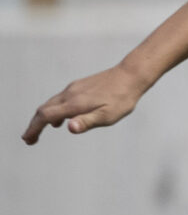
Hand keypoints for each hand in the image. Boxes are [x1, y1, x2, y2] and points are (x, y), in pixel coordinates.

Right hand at [23, 64, 147, 142]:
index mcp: (74, 103)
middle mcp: (70, 94)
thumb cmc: (122, 98)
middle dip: (35, 125)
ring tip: (42, 130)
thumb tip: (69, 128)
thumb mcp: (108, 115)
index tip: (27, 140)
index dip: (34, 129)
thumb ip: (87, 122)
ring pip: (52, 103)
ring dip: (43, 117)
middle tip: (30, 139)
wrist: (132, 75)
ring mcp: (74, 88)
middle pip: (44, 110)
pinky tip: (62, 118)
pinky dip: (54, 109)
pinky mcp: (80, 86)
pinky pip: (60, 99)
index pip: (45, 116)